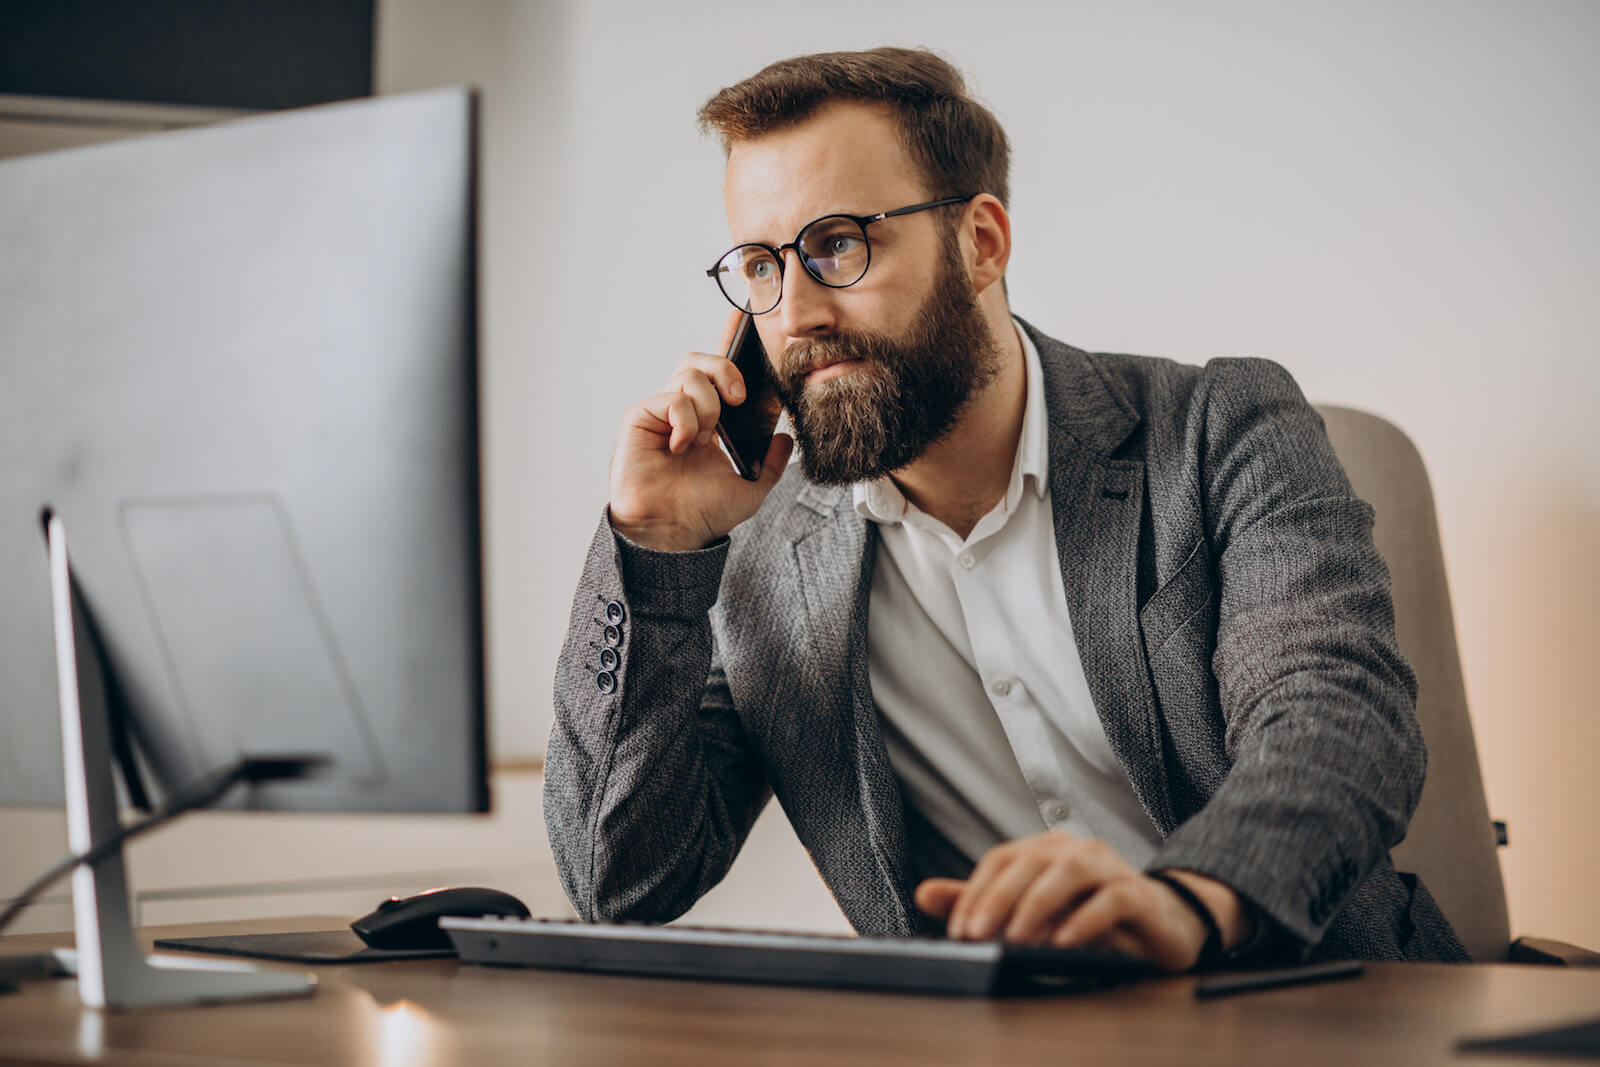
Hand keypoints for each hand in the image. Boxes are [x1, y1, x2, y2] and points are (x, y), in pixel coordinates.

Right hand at [609, 309, 792, 551]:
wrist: (673, 533)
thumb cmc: (701, 513)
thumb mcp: (751, 488)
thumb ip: (772, 464)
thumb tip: (785, 439)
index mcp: (708, 420)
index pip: (718, 372)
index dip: (728, 341)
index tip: (743, 317)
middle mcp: (683, 411)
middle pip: (701, 360)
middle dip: (726, 368)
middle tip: (740, 398)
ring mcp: (661, 412)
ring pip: (689, 374)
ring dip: (708, 404)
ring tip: (707, 437)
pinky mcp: (640, 417)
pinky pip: (671, 396)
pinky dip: (686, 419)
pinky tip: (684, 445)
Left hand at [914, 831, 1250, 972]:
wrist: (1160, 922)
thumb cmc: (1088, 914)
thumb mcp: (1030, 911)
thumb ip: (981, 901)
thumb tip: (923, 893)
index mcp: (1043, 849)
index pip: (999, 861)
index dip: (974, 893)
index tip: (958, 931)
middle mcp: (1073, 849)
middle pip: (1029, 862)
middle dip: (998, 898)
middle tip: (978, 934)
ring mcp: (1108, 866)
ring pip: (1069, 873)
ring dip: (1039, 904)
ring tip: (1017, 938)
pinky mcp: (1138, 893)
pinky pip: (1111, 899)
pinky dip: (1086, 919)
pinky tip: (1065, 941)